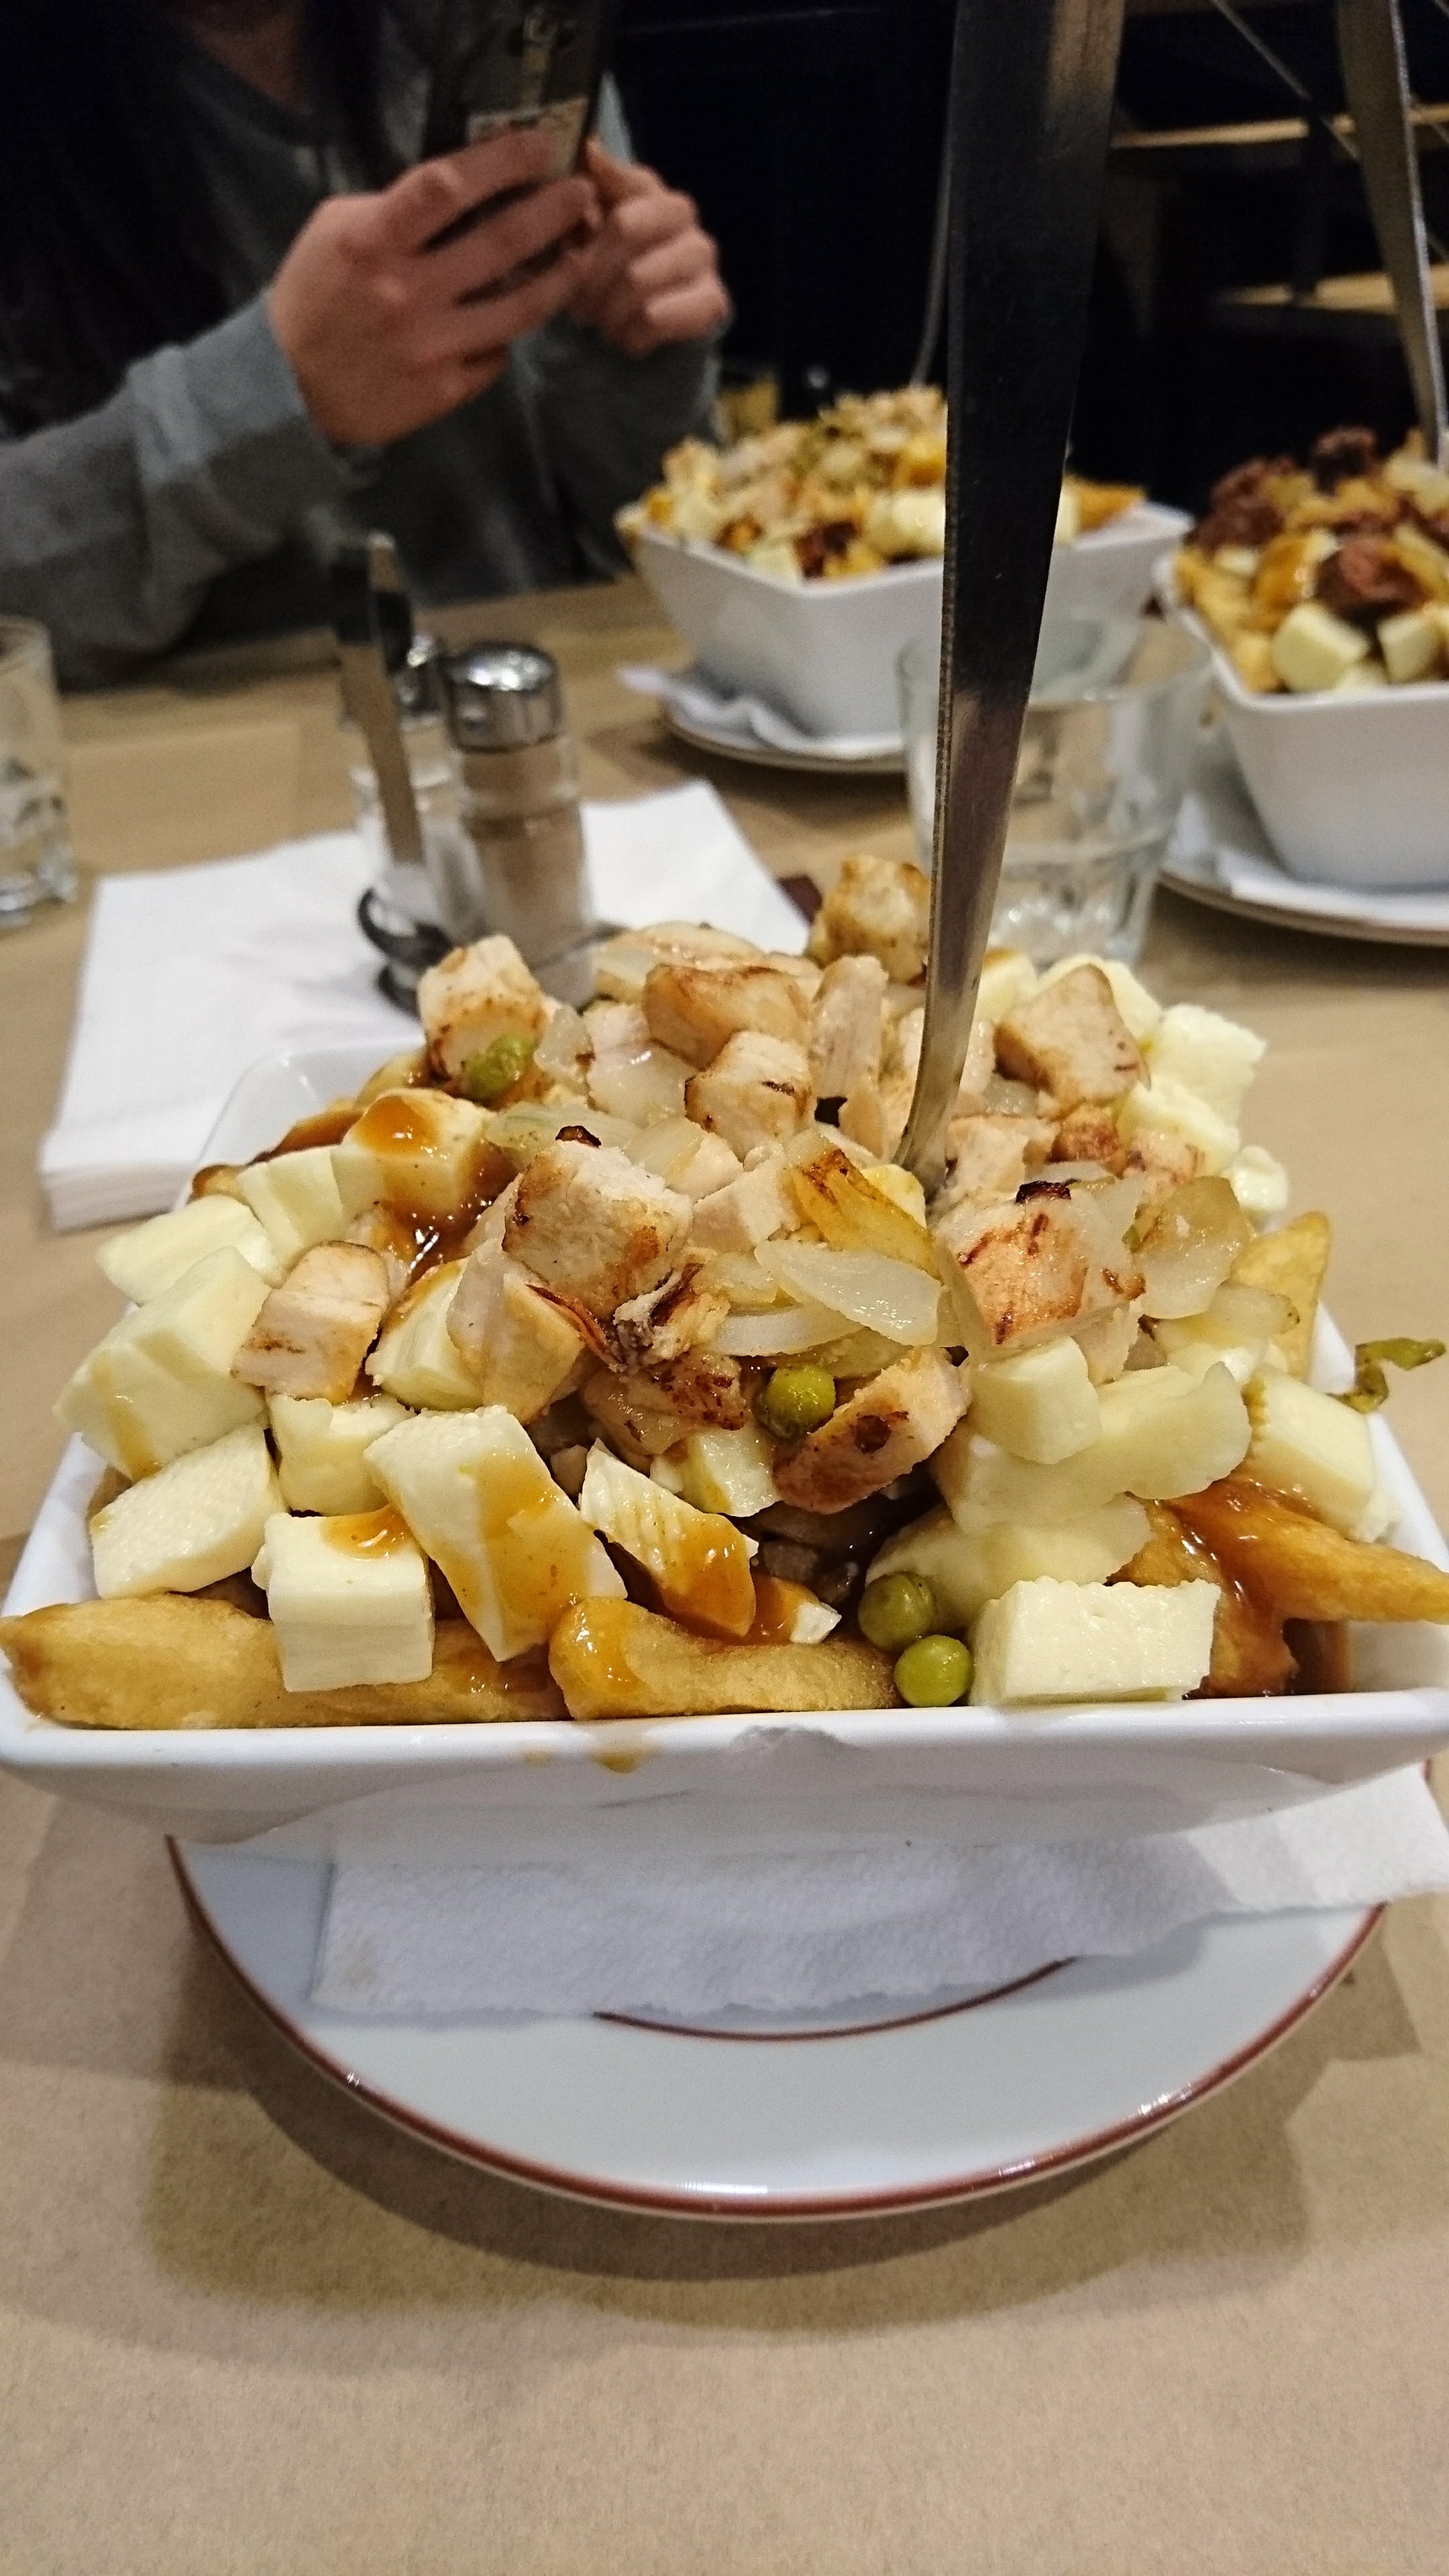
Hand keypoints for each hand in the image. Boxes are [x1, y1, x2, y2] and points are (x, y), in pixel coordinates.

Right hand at [269, 128, 598, 443]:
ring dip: (559, 277)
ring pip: (518, 308)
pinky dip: (508, 335)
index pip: (446, 185)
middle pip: (500, 243)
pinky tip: (518, 317)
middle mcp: (407, 292)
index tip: (539, 145)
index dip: (501, 161)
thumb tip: (461, 190)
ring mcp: (430, 346)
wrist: (291, 388)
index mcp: (372, 241)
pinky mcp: (444, 390)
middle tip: (582, 195)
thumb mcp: (336, 231)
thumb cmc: (315, 297)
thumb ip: (395, 210)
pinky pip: (495, 355)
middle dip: (551, 212)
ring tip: (580, 255)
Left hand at [567, 142, 727, 356]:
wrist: (654, 322)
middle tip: (576, 304)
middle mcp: (682, 214)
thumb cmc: (613, 271)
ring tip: (599, 323)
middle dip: (590, 273)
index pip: (619, 183)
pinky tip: (626, 337)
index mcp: (648, 189)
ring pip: (637, 278)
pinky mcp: (713, 301)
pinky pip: (655, 317)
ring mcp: (702, 256)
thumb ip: (585, 191)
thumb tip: (589, 147)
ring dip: (607, 310)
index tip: (568, 248)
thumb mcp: (588, 230)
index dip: (586, 222)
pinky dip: (631, 335)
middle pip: (625, 228)